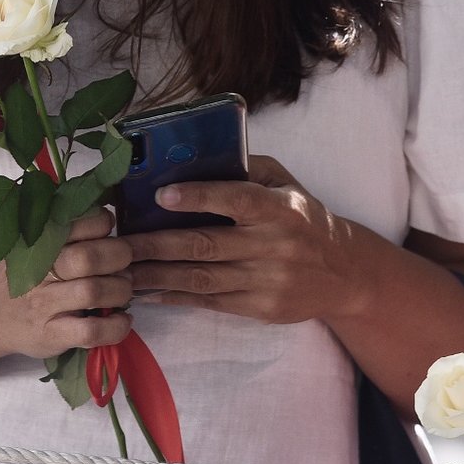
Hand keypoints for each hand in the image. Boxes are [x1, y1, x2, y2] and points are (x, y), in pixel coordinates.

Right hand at [0, 210, 132, 359]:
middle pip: (90, 257)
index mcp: (37, 240)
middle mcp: (40, 271)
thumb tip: (94, 194)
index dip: (103, 223)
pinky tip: (122, 319)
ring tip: (122, 289)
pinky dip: (115, 326)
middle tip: (122, 261)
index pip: (81, 221)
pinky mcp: (50, 335)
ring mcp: (44, 305)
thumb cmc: (9, 270)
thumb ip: (54, 218)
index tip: (106, 231)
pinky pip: (90, 332)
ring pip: (94, 292)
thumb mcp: (23, 236)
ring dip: (121, 290)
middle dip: (119, 256)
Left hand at [121, 154, 354, 323]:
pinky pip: (209, 303)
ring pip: (201, 278)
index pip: (236, 199)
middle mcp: (274, 246)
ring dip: (156, 275)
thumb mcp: (285, 183)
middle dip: (156, 245)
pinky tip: (146, 292)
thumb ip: (246, 169)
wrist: (344, 273)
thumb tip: (193, 154)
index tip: (160, 194)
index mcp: (280, 208)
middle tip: (118, 242)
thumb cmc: (302, 217)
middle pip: (206, 245)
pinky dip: (174, 297)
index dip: (198, 196)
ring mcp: (267, 281)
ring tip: (120, 270)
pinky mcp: (260, 309)